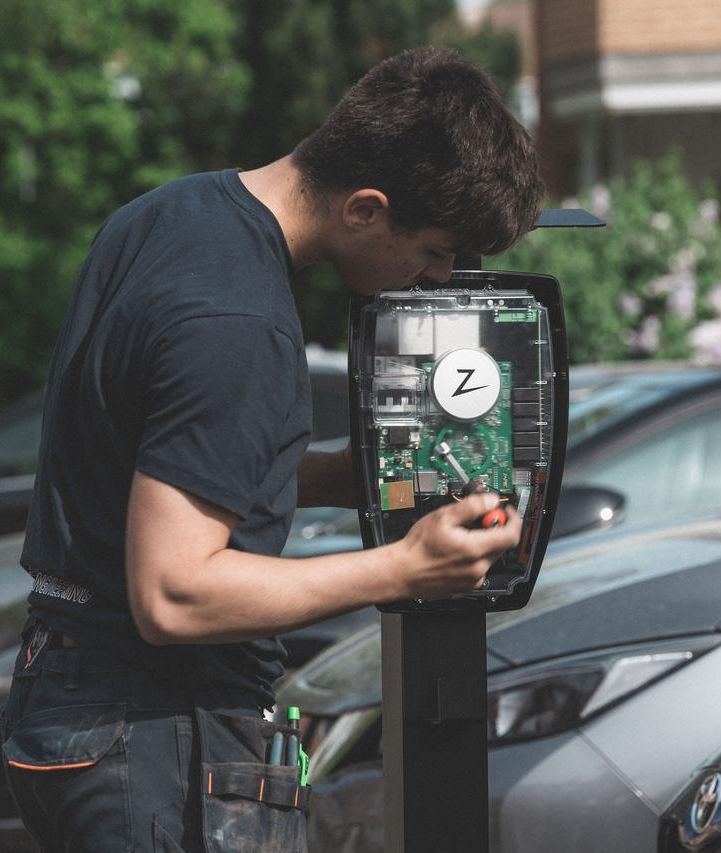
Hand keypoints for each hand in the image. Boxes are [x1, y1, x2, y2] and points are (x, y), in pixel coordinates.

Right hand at [389, 493, 520, 599]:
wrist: (403, 572)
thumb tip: (491, 500)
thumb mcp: (443, 517)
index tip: (505, 511)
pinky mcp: (467, 586)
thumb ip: (471, 506)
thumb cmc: (418, 548)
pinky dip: (476, 556)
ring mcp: (474, 579)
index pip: (511, 535)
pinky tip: (458, 550)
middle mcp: (478, 568)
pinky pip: (481, 567)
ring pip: (491, 556)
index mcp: (474, 550)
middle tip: (479, 519)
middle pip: (502, 545)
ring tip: (462, 535)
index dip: (513, 519)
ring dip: (485, 542)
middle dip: (495, 528)